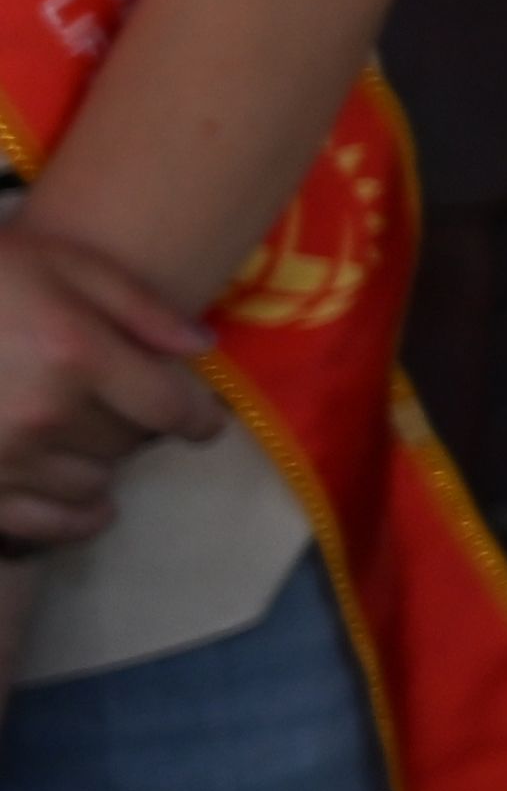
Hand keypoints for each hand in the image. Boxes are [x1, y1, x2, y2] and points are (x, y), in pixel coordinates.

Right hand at [0, 222, 222, 547]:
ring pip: (93, 486)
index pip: (172, 408)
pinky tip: (86, 505)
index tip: (203, 422)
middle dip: (135, 429)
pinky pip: (46, 526)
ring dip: (101, 467)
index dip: (199, 418)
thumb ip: (138, 305)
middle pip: (130, 447)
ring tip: (87, 444)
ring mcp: (3, 460)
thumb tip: (201, 348)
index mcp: (75, 355)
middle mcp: (43, 416)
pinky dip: (74, 517)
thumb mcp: (63, 264)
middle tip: (119, 411)